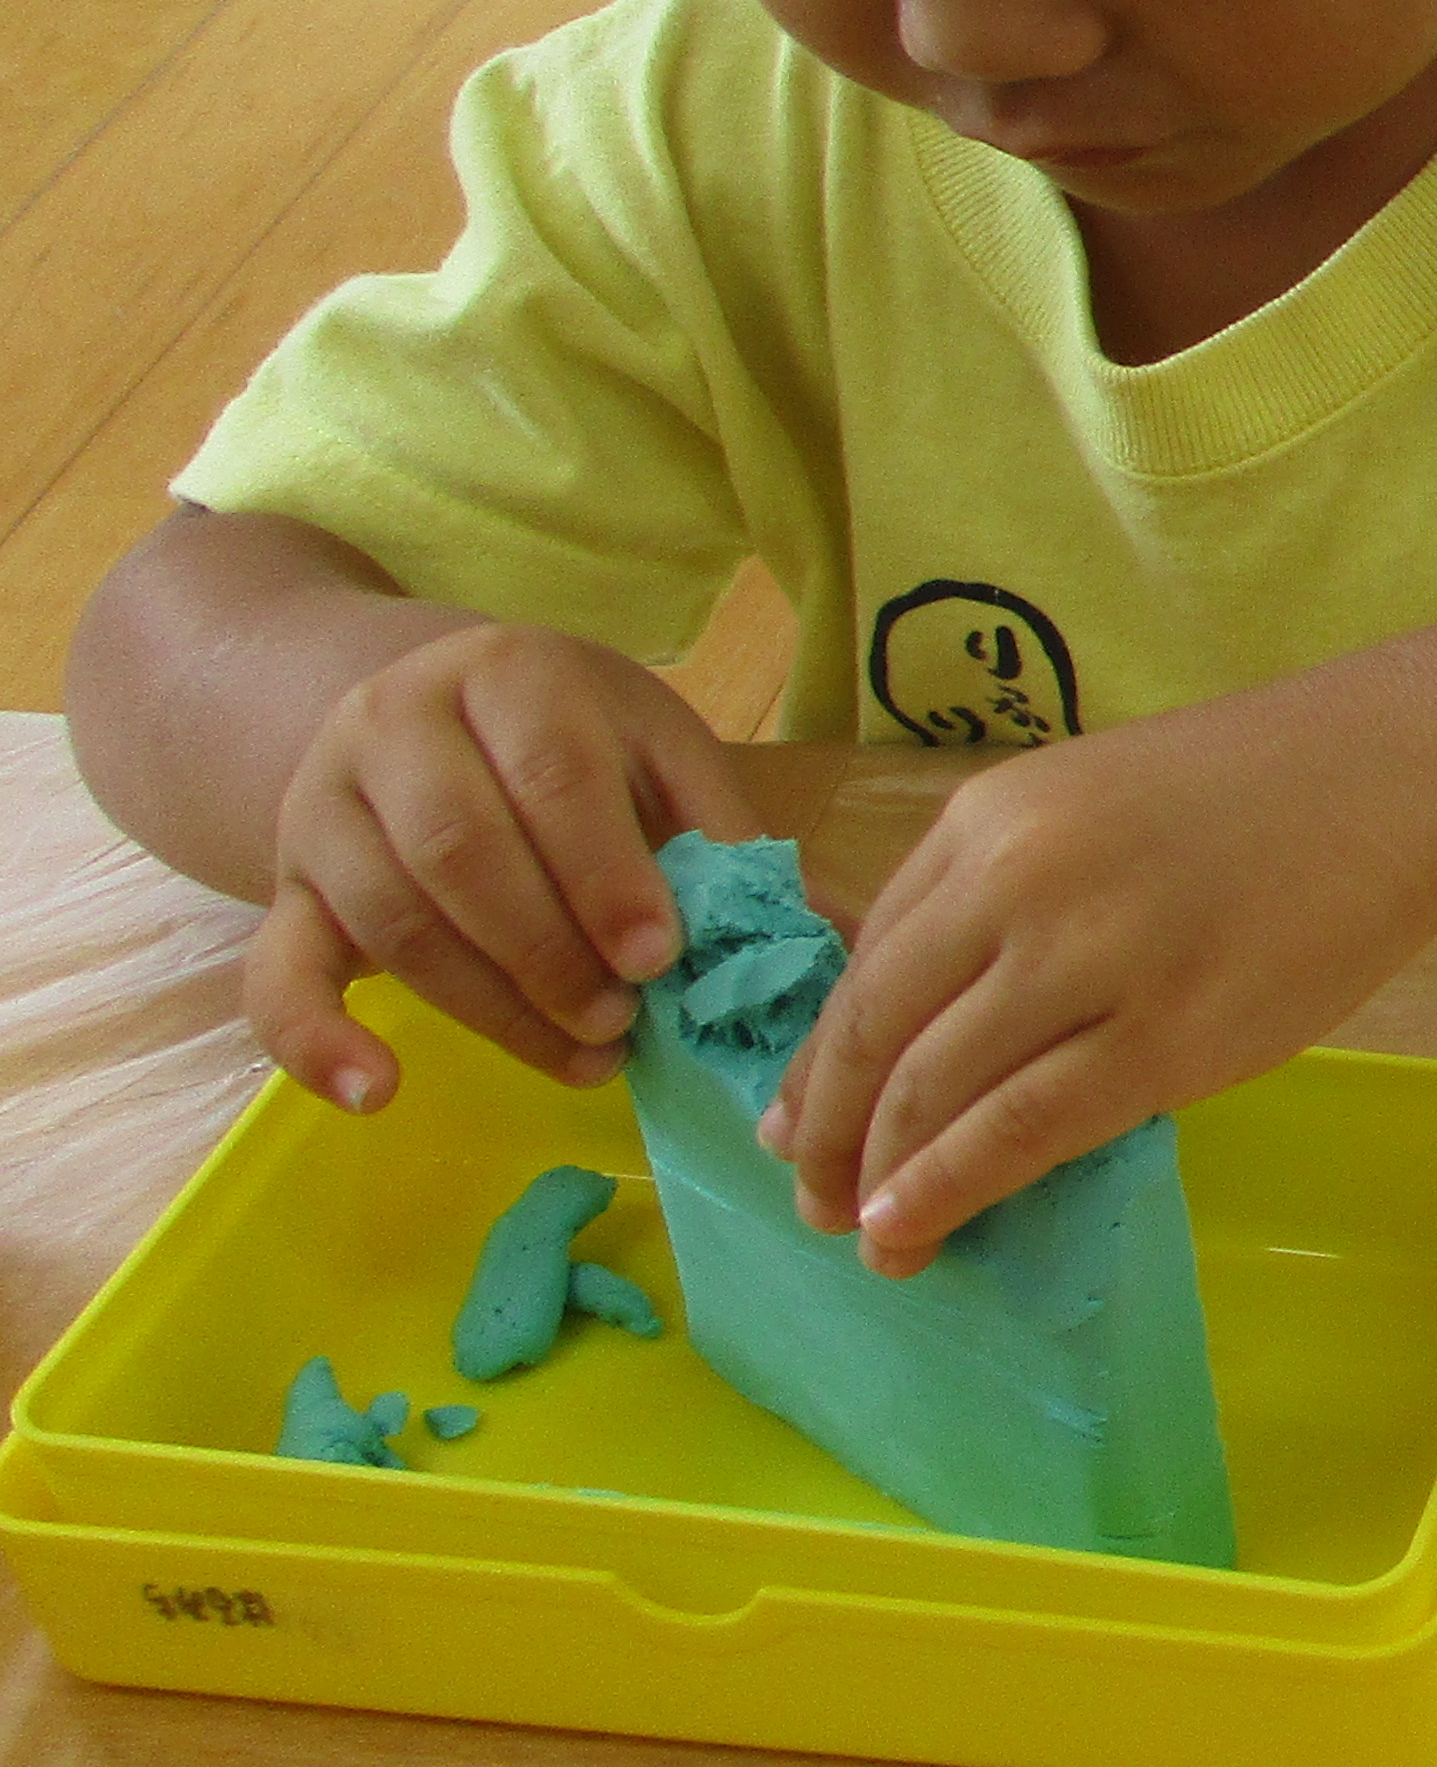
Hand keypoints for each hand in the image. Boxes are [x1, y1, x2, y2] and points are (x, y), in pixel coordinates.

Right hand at [246, 625, 763, 1108]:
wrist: (424, 712)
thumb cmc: (571, 743)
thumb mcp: (655, 754)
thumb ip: (727, 836)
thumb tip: (833, 938)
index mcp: (509, 675)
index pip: (550, 775)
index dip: (604, 873)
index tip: (658, 957)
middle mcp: (396, 725)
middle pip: (459, 851)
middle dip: (548, 950)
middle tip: (621, 1020)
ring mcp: (325, 808)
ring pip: (393, 920)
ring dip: (488, 1007)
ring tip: (581, 1057)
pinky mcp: (284, 890)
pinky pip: (273, 971)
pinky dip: (315, 1039)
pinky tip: (375, 1092)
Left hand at [767, 693, 1436, 1271]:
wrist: (1402, 772)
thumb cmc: (1258, 791)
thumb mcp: (1090, 804)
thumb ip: (1004, 893)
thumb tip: (925, 1026)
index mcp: (987, 820)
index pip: (865, 964)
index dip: (817, 1065)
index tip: (798, 1129)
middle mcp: (1016, 883)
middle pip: (875, 1034)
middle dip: (826, 1136)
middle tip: (812, 1200)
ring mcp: (1093, 961)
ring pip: (934, 1092)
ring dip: (884, 1180)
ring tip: (875, 1236)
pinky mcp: (1170, 1038)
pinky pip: (1023, 1129)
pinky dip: (950, 1188)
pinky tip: (916, 1228)